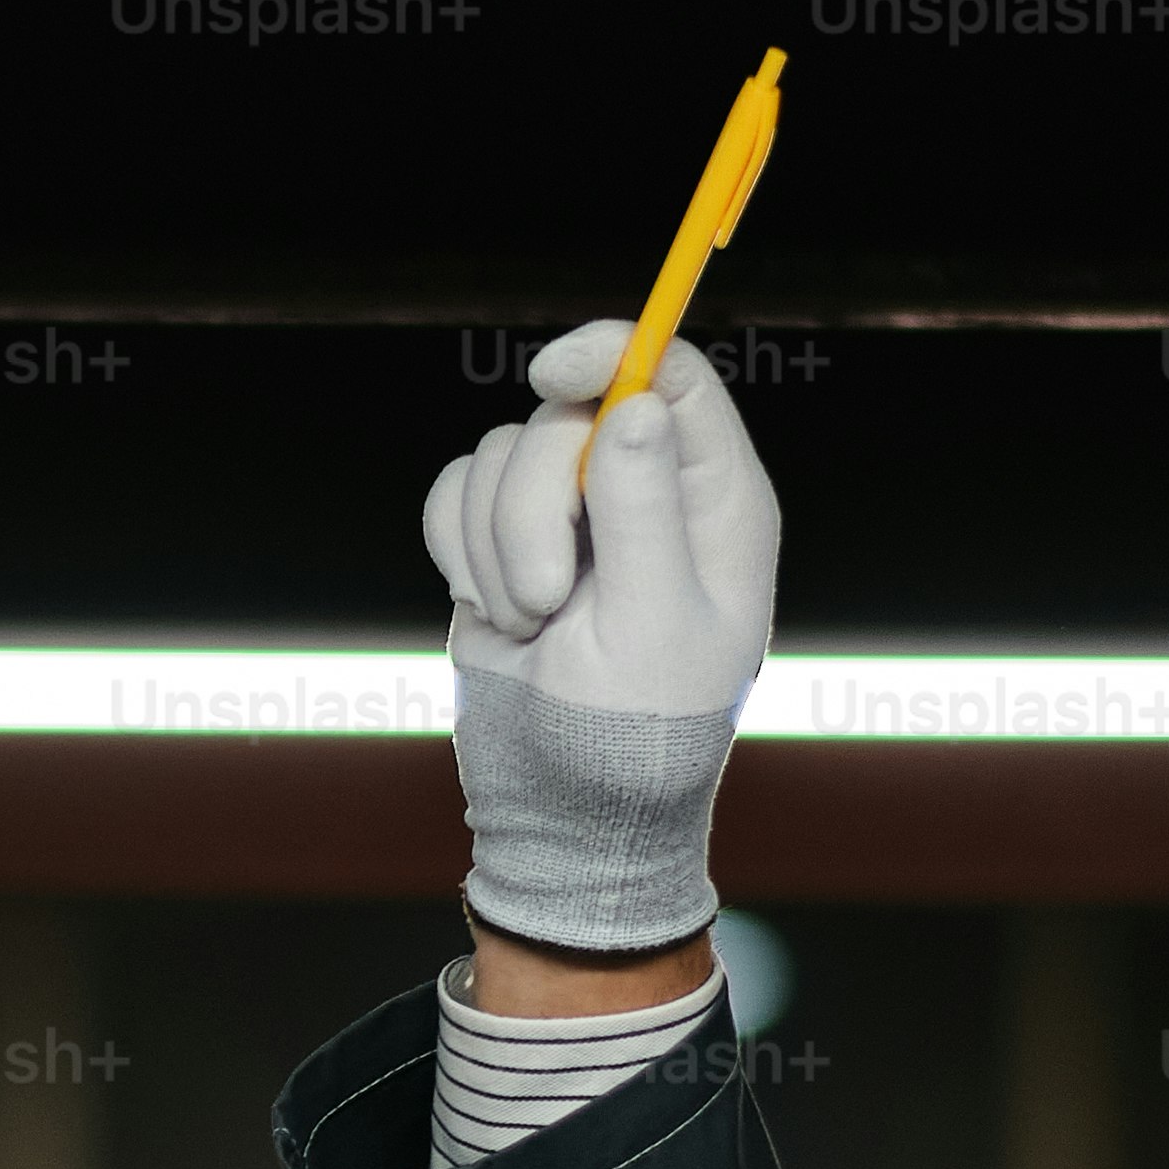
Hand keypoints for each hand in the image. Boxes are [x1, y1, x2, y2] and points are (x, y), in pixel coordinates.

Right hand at [419, 318, 779, 954]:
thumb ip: (642, 512)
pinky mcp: (502, 542)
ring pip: (499, 453)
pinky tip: (492, 612)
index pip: (674, 377)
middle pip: (568, 414)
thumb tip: (633, 406)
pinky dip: (456, 550)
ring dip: (494, 545)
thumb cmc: (634, 741)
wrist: (560, 816)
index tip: (554, 375)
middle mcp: (646, 493)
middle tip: (548, 600)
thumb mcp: (651, 629)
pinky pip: (453, 492)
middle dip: (534, 505)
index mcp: (715, 504)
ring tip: (531, 625)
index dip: (616, 352)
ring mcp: (571, 516)